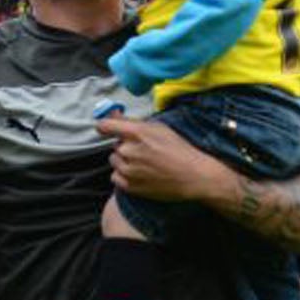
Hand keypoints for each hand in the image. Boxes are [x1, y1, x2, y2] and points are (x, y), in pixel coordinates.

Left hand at [98, 115, 223, 201]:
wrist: (193, 176)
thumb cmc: (179, 150)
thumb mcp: (159, 128)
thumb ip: (132, 121)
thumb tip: (113, 114)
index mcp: (137, 133)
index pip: (105, 126)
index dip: (105, 127)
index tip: (109, 129)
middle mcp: (129, 151)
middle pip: (115, 145)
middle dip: (126, 146)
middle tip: (145, 151)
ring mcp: (128, 170)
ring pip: (114, 161)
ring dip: (124, 161)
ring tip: (145, 163)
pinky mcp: (129, 186)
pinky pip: (115, 176)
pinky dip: (124, 175)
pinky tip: (141, 174)